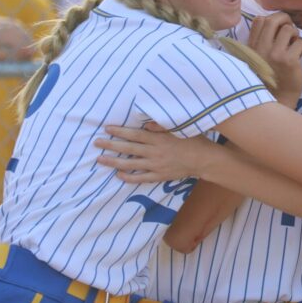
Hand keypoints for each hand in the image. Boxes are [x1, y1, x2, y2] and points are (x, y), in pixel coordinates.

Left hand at [95, 123, 216, 182]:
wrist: (204, 160)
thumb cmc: (193, 140)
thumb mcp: (179, 128)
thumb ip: (161, 126)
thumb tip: (145, 124)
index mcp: (159, 139)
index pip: (134, 134)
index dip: (120, 131)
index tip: (107, 128)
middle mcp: (155, 152)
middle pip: (128, 148)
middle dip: (111, 145)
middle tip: (96, 143)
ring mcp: (156, 166)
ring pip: (130, 164)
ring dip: (114, 162)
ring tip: (100, 159)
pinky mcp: (160, 176)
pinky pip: (141, 178)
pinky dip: (129, 178)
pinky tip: (118, 175)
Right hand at [248, 13, 301, 105]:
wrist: (278, 99)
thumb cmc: (270, 78)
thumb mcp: (258, 59)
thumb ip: (261, 43)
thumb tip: (275, 22)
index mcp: (252, 47)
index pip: (259, 21)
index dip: (271, 18)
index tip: (278, 26)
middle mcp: (261, 49)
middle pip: (273, 20)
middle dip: (285, 18)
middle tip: (291, 27)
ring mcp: (274, 54)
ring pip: (288, 29)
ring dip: (295, 34)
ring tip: (294, 45)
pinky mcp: (288, 60)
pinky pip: (299, 42)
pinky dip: (301, 47)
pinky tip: (298, 56)